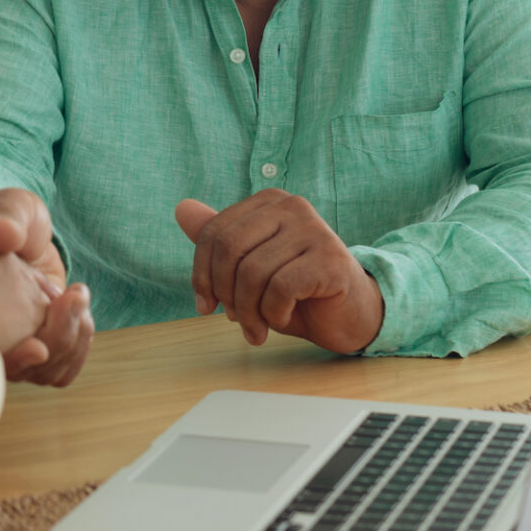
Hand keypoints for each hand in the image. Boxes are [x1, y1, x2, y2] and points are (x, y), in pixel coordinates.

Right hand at [0, 189, 92, 386]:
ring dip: (72, 341)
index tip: (38, 348)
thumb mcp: (4, 210)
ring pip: (44, 372)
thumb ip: (3, 220)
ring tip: (77, 297)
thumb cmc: (6, 218)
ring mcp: (14, 344)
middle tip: (74, 296)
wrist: (19, 232)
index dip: (13, 360)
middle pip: (21, 370)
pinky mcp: (38, 344)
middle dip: (57, 339)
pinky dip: (78, 346)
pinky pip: (59, 369)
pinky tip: (81, 313)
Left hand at [175, 193, 383, 354]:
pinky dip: (273, 314)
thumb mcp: (249, 267)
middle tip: (235, 320)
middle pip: (229, 249)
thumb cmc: (296, 291)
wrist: (349, 315)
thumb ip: (219, 240)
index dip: (201, 274)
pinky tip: (281, 320)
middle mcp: (292, 206)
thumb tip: (181, 208)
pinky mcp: (330, 259)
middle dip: (224, 292)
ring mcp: (315, 230)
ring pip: (252, 273)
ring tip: (257, 328)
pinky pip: (280, 289)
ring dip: (248, 312)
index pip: (213, 232)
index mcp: (269, 202)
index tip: (205, 305)